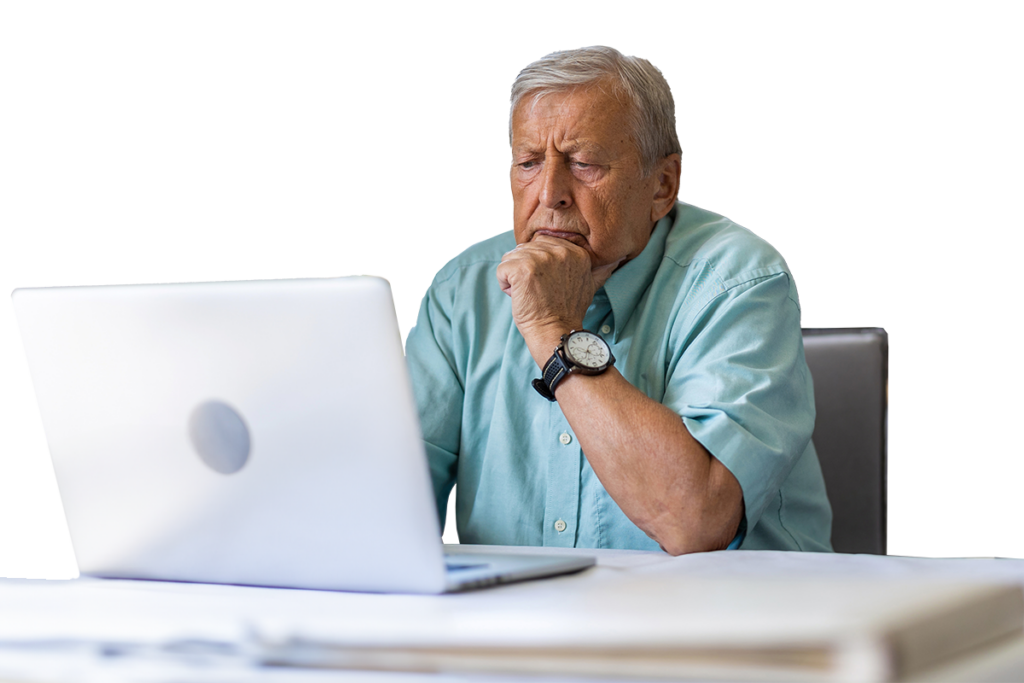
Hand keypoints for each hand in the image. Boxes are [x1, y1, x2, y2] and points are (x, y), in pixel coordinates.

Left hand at [496, 236, 620, 365]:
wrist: (556, 332)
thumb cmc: (567, 312)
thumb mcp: (589, 285)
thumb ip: (599, 269)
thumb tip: (617, 259)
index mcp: (575, 251)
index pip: (542, 244)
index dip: (540, 266)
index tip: (549, 285)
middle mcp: (559, 251)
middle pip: (525, 249)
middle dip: (526, 271)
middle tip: (540, 292)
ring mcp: (540, 258)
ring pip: (512, 258)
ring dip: (515, 279)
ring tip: (531, 294)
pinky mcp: (522, 269)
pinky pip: (502, 270)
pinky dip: (506, 286)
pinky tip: (521, 297)